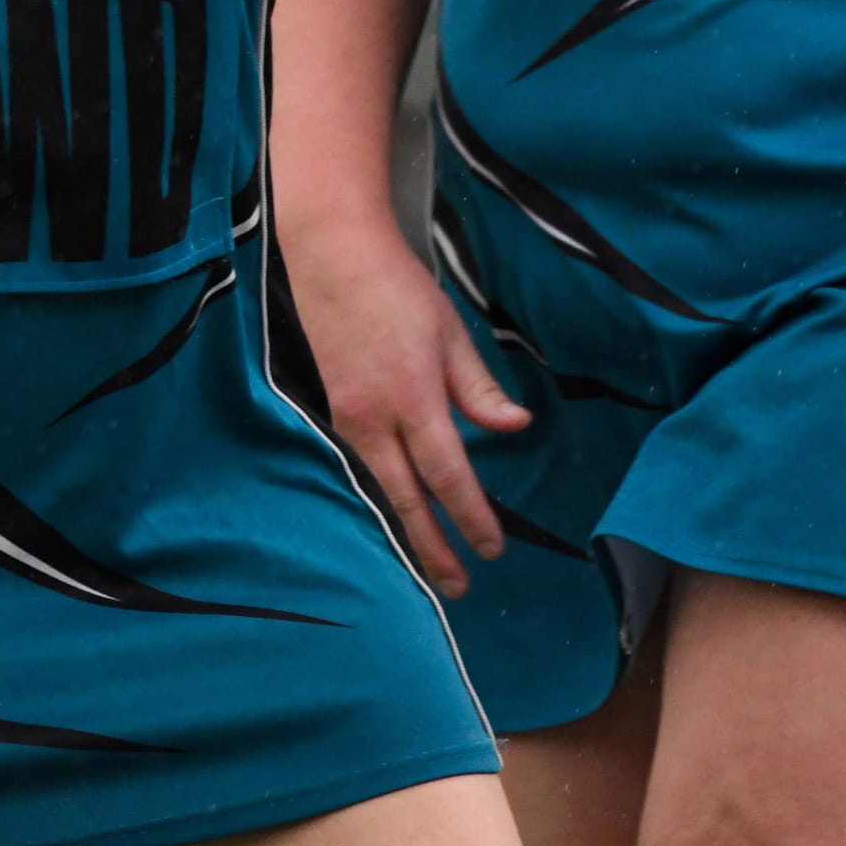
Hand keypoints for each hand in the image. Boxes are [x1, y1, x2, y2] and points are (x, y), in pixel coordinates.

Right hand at [281, 219, 529, 595]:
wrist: (330, 257)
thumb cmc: (397, 289)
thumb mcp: (450, 334)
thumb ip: (479, 388)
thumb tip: (514, 426)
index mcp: (413, 398)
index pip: (448, 475)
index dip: (471, 517)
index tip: (492, 549)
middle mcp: (375, 419)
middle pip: (407, 498)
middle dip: (433, 548)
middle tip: (457, 588)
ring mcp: (348, 418)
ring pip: (383, 486)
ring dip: (408, 525)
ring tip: (431, 561)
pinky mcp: (335, 410)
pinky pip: (367, 464)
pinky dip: (388, 492)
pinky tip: (402, 507)